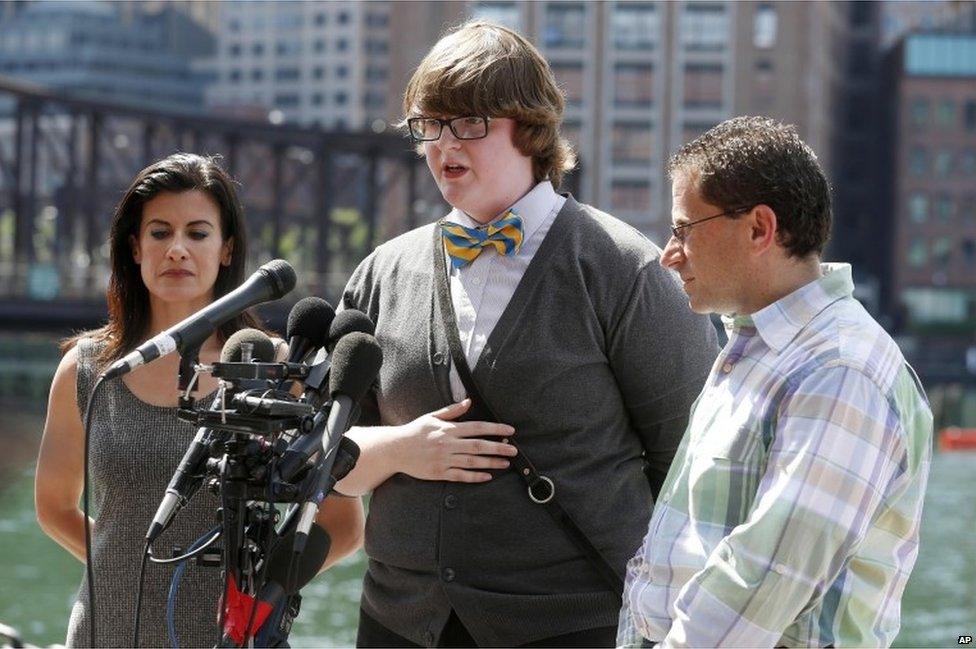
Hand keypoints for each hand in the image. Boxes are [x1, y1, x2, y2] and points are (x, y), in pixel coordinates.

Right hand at [395, 399, 516, 482]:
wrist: (396, 449)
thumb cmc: (415, 431)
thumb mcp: (432, 417)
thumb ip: (452, 411)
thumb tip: (469, 401)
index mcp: (448, 429)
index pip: (477, 427)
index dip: (495, 429)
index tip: (509, 431)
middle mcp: (448, 444)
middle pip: (479, 446)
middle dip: (498, 448)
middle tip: (514, 450)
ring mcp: (444, 460)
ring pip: (472, 462)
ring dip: (491, 463)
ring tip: (505, 463)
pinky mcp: (440, 472)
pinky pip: (461, 475)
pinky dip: (475, 476)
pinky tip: (487, 476)